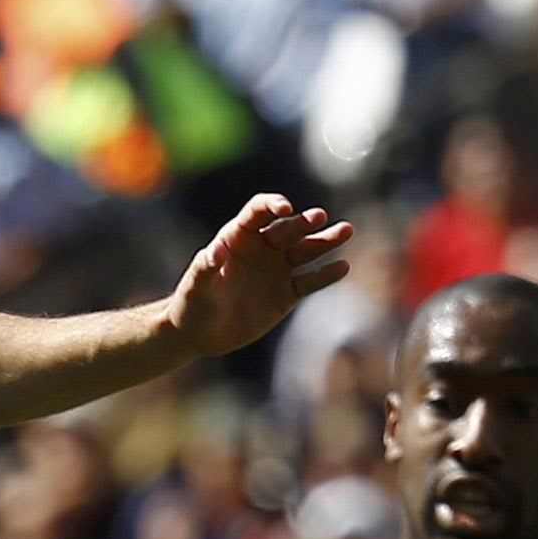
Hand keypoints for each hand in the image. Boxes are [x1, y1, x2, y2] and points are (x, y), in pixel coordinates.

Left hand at [168, 194, 354, 359]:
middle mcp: (262, 247)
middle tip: (319, 218)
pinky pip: (309, 281)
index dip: (272, 205)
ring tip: (346, 231)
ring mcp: (277, 269)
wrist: (200, 333)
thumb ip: (204, 267)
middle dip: (303, 222)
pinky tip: (342, 267)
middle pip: (288, 228)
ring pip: (305, 250)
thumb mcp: (195, 286)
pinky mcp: (286, 293)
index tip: (286, 209)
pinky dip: (325, 275)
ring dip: (325, 241)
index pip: (258, 211)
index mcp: (238, 236)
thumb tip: (215, 251)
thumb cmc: (192, 303)